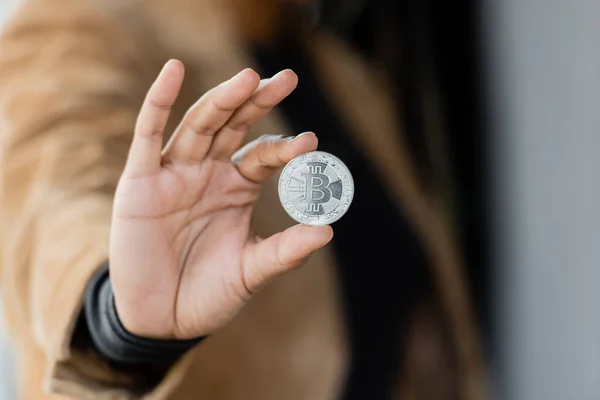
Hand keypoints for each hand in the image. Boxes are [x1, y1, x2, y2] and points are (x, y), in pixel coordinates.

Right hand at [110, 60, 332, 338]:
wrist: (161, 320)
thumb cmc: (207, 293)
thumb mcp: (251, 271)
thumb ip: (285, 252)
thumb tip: (327, 230)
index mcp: (237, 188)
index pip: (264, 156)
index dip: (285, 148)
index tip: (310, 143)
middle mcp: (208, 174)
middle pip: (234, 126)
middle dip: (258, 101)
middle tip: (286, 78)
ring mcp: (174, 174)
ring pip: (199, 125)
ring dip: (222, 100)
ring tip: (248, 78)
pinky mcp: (140, 182)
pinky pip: (148, 135)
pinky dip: (158, 101)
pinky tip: (173, 70)